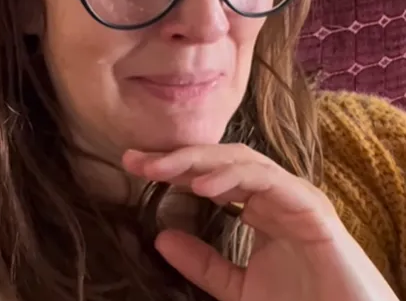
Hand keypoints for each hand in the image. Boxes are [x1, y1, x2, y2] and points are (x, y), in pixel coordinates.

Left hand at [122, 144, 398, 300]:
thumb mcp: (237, 288)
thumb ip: (203, 262)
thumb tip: (160, 236)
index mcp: (259, 206)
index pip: (210, 175)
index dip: (172, 168)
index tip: (133, 167)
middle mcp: (275, 193)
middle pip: (220, 161)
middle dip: (177, 157)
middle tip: (135, 159)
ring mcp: (294, 195)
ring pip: (242, 161)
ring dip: (198, 161)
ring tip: (160, 168)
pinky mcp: (311, 207)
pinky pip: (269, 181)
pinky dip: (235, 177)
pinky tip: (203, 185)